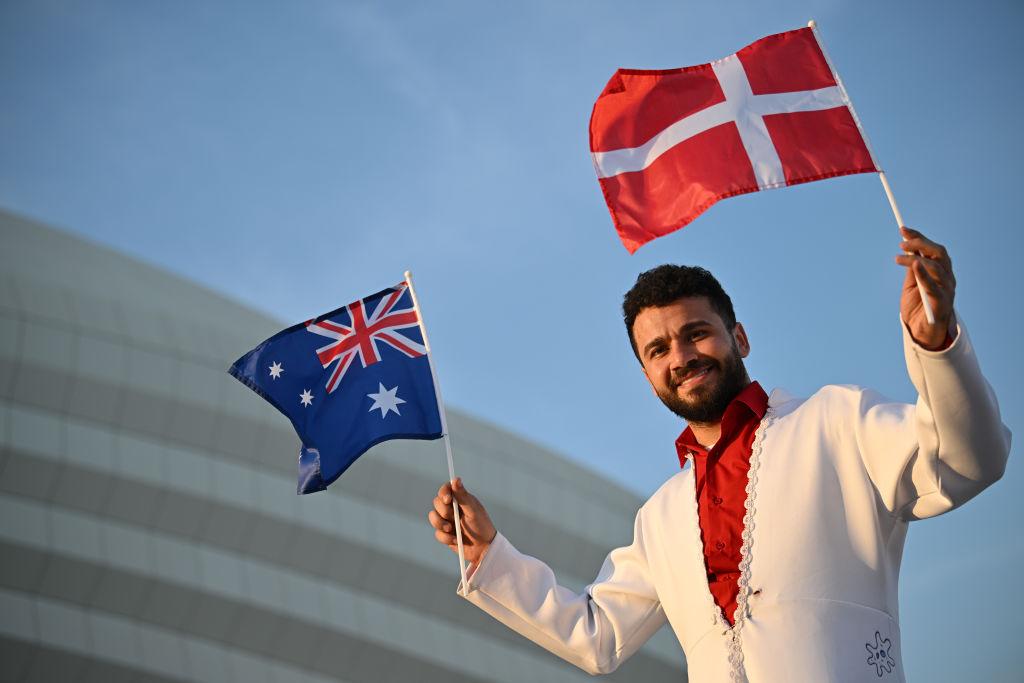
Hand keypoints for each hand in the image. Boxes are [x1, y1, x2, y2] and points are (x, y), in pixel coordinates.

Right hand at [428, 478, 495, 564]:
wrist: (483, 549)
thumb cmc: (481, 526)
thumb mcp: (473, 510)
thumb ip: (463, 496)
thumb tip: (456, 479)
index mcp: (461, 499)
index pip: (446, 489)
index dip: (443, 492)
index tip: (448, 499)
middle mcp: (452, 508)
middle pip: (436, 502)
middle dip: (443, 511)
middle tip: (453, 517)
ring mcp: (447, 521)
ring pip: (433, 517)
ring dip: (441, 524)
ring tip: (452, 530)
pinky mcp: (444, 534)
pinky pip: (437, 533)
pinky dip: (446, 538)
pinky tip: (456, 540)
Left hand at [895, 226, 955, 349]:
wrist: (920, 332)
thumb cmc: (917, 307)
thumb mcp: (911, 285)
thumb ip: (912, 270)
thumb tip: (907, 251)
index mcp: (940, 271)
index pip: (933, 249)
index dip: (919, 237)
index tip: (903, 229)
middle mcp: (947, 278)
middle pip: (939, 254)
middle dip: (920, 244)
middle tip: (901, 243)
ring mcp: (947, 290)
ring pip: (937, 267)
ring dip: (916, 259)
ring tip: (898, 258)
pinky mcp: (943, 303)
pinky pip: (935, 287)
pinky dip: (924, 275)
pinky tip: (914, 266)